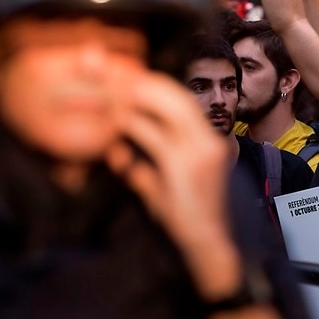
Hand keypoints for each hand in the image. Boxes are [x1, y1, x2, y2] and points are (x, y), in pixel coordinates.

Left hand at [105, 69, 237, 295]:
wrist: (208, 246)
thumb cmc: (186, 219)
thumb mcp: (162, 190)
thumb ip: (145, 172)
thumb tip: (121, 161)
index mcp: (206, 139)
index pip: (179, 98)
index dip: (151, 84)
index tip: (123, 75)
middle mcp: (208, 139)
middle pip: (175, 93)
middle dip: (141, 80)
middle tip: (110, 72)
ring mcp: (201, 150)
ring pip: (170, 105)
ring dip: (137, 96)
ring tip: (111, 89)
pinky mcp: (187, 166)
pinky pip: (155, 136)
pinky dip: (134, 125)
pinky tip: (117, 121)